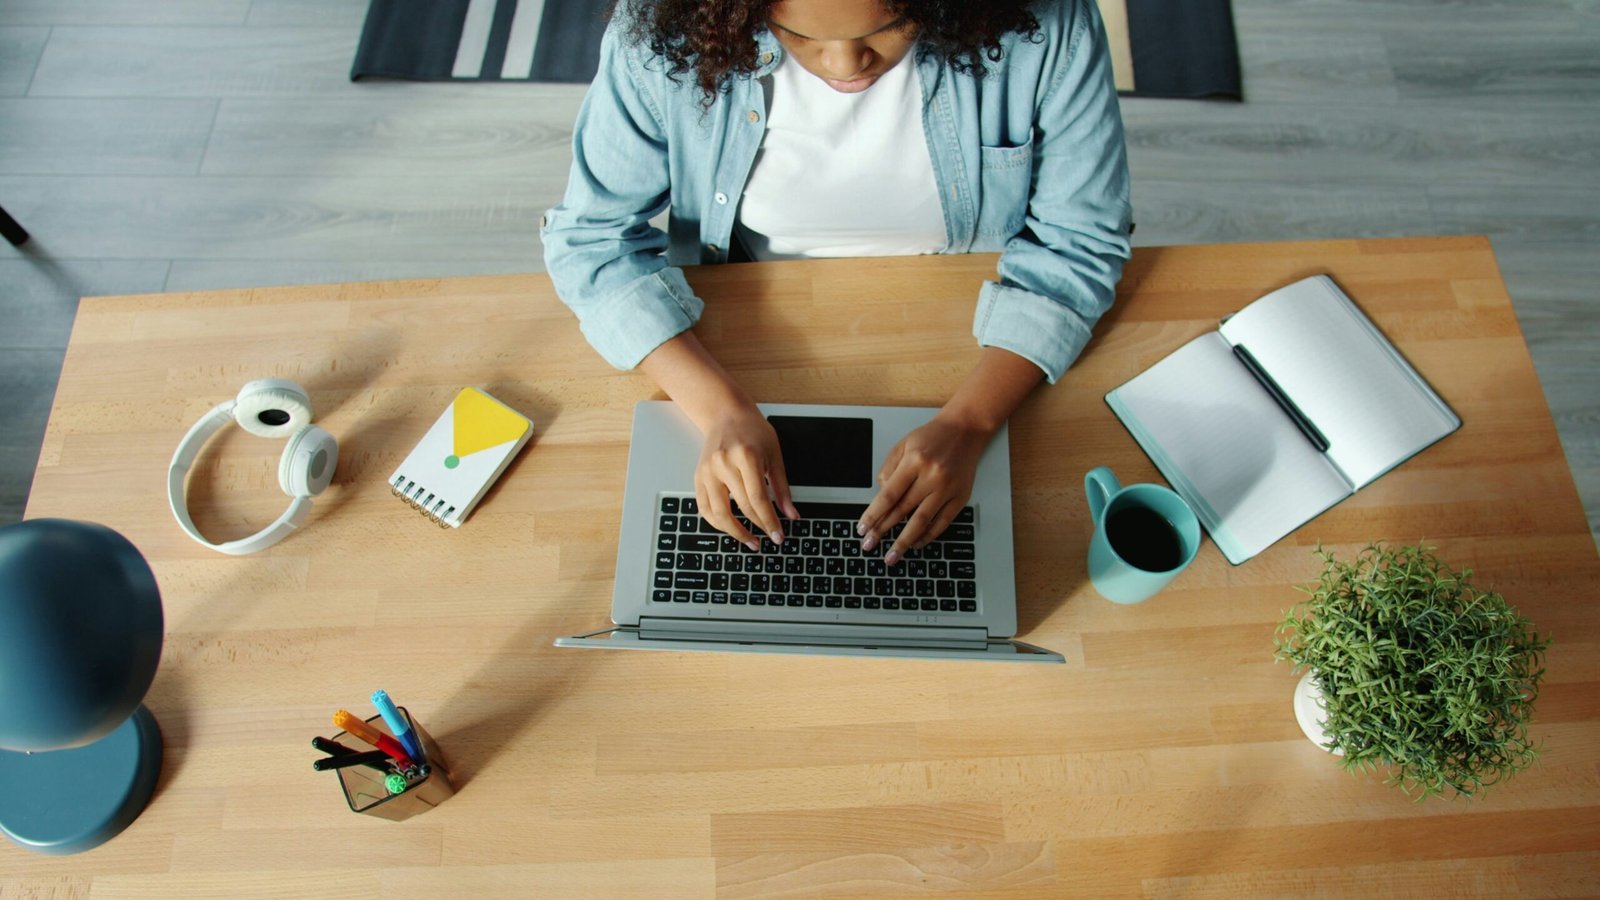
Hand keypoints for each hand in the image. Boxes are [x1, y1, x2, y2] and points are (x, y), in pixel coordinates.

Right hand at [695, 404, 798, 548]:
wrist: (726, 414)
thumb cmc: (752, 430)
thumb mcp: (774, 454)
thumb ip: (782, 487)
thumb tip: (791, 514)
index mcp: (746, 456)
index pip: (758, 498)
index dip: (769, 520)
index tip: (778, 535)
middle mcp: (723, 464)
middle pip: (741, 506)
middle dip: (758, 527)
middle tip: (770, 539)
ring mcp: (707, 471)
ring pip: (719, 513)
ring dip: (735, 532)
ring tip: (750, 540)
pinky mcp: (698, 477)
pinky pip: (704, 508)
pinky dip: (717, 523)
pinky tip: (730, 528)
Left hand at [856, 414, 991, 564]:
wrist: (965, 430)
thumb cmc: (932, 437)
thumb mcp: (904, 445)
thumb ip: (888, 469)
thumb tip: (880, 497)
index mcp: (914, 461)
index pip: (888, 495)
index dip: (873, 515)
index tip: (863, 528)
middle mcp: (932, 476)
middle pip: (902, 510)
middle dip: (883, 530)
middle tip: (869, 545)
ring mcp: (948, 488)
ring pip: (922, 521)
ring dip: (904, 541)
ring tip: (892, 555)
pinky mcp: (961, 497)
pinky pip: (943, 522)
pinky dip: (929, 535)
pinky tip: (916, 543)